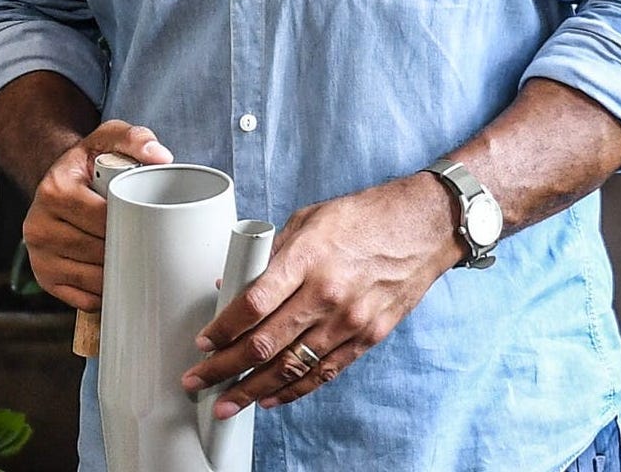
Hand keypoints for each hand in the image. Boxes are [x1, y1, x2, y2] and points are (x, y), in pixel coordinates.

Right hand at [21, 120, 171, 310]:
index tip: (147, 222)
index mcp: (54, 190)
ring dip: (115, 274)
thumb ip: (136, 139)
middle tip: (145, 241)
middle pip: (96, 251)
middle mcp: (38, 224)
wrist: (61, 180)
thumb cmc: (91, 162)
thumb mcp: (110, 138)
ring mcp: (38, 254)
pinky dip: (102, 293)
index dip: (129, 223)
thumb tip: (159, 156)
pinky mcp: (43, 277)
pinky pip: (81, 298)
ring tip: (130, 256)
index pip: (101, 219)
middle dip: (124, 249)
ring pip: (90, 278)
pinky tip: (111, 275)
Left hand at [180, 174, 461, 417]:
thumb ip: (272, 255)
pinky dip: (294, 390)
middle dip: (224, 368)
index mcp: (307, 258)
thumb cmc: (364, 218)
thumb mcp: (310, 221)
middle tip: (197, 380)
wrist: (423, 227)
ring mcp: (349, 320)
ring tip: (226, 402)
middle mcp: (327, 293)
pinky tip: (270, 398)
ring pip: (291, 367)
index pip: (253, 304)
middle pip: (265, 343)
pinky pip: (323, 372)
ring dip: (253, 389)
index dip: (223, 329)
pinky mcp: (368, 337)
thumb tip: (233, 284)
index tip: (203, 341)